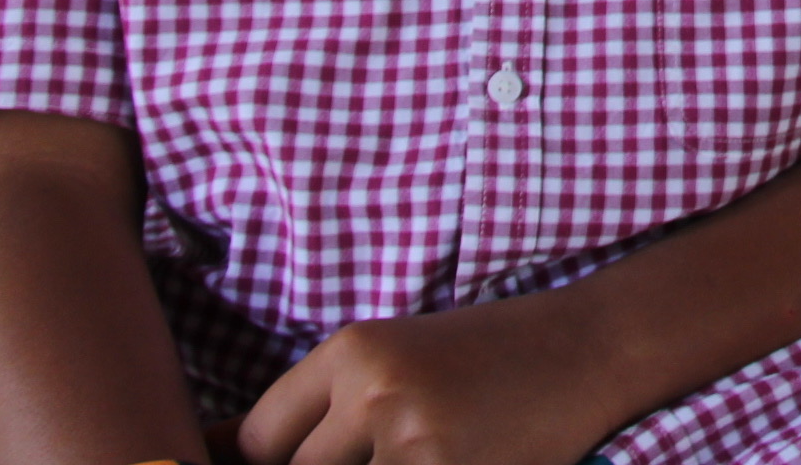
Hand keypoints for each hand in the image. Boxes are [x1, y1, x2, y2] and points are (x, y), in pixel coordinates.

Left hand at [236, 288, 635, 464]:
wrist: (590, 348)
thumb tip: (210, 456)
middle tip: (382, 450)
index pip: (255, 443)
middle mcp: (376, 390)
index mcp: (352, 350)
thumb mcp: (395, 360)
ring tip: (426, 446)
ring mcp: (417, 439)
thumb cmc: (487, 357)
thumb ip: (318, 411)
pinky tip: (452, 456)